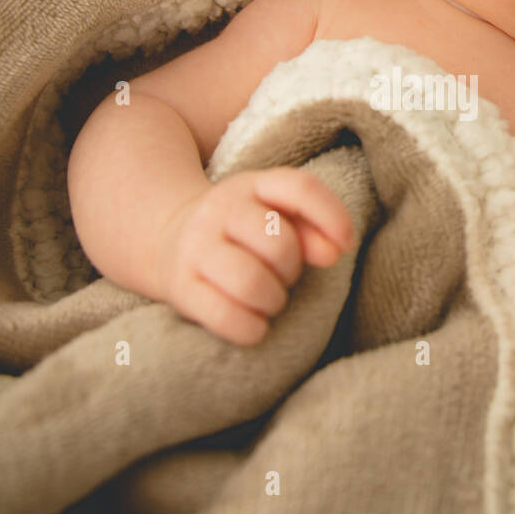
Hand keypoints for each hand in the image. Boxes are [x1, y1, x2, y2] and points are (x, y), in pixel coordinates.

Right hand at [156, 167, 354, 344]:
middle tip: (283, 277)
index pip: (299, 188)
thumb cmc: (243, 233)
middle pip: (277, 243)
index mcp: (252, 185)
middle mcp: (220, 209)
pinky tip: (254, 325)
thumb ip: (312, 227)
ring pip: (249, 281)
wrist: (168, 238)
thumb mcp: (275, 216)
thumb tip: (335, 250)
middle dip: (291, 270)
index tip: (345, 246)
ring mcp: (195, 247)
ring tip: (269, 301)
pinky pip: (224, 315)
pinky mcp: (180, 286)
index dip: (331, 216)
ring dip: (272, 301)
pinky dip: (250, 328)